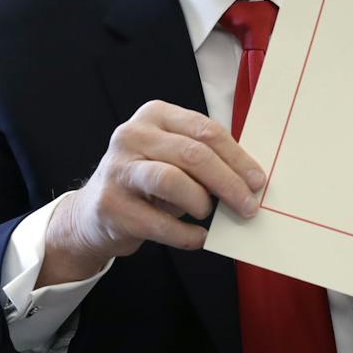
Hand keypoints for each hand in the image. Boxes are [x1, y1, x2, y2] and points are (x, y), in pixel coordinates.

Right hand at [38, 101, 265, 286]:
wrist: (95, 213)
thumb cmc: (148, 182)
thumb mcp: (173, 158)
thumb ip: (205, 159)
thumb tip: (251, 180)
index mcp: (155, 115)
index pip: (205, 130)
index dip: (237, 157)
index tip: (258, 181)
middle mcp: (132, 135)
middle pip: (192, 154)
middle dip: (228, 182)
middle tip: (248, 205)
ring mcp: (118, 169)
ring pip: (172, 181)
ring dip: (202, 202)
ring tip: (210, 214)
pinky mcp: (110, 205)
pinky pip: (158, 222)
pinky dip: (186, 234)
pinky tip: (198, 236)